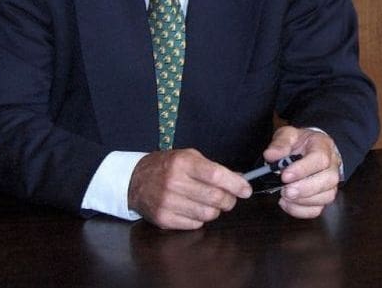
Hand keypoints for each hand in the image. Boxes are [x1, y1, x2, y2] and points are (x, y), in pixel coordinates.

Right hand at [128, 148, 251, 229]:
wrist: (134, 180)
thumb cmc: (166, 166)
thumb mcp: (189, 158)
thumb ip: (214, 168)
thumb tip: (239, 180)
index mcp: (183, 162)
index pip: (216, 175)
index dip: (236, 184)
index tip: (246, 189)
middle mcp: (174, 182)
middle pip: (215, 197)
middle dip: (229, 200)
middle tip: (230, 199)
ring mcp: (167, 202)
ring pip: (207, 214)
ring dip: (215, 211)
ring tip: (210, 203)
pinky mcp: (163, 218)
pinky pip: (194, 224)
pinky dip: (200, 219)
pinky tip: (194, 209)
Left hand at [263, 126, 341, 218]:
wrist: (309, 148)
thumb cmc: (300, 143)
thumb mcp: (288, 135)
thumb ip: (280, 143)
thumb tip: (271, 155)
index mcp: (323, 146)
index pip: (320, 158)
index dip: (303, 169)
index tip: (285, 175)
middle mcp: (332, 165)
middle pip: (328, 180)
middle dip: (305, 188)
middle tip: (285, 190)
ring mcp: (331, 182)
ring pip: (326, 196)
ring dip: (303, 200)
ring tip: (284, 196)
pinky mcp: (324, 196)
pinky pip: (318, 209)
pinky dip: (301, 210)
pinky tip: (288, 203)